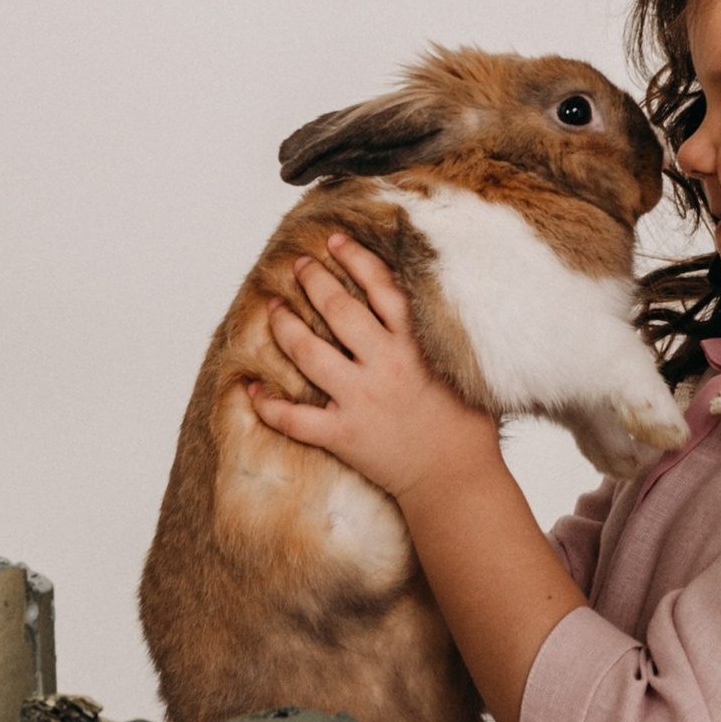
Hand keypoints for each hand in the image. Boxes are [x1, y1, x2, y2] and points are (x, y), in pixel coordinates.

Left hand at [249, 234, 497, 505]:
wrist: (457, 480)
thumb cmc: (467, 424)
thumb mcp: (465, 365)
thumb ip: (442, 332)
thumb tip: (431, 296)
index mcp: (416, 344)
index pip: (381, 286)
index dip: (355, 258)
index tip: (335, 241)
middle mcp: (385, 365)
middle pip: (338, 310)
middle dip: (314, 281)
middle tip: (299, 266)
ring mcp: (361, 399)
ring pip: (309, 353)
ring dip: (285, 326)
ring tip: (273, 307)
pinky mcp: (343, 435)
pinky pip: (295, 418)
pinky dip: (269, 405)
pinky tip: (253, 389)